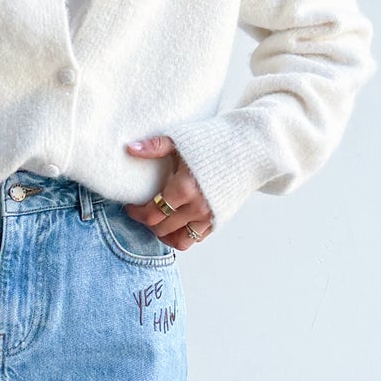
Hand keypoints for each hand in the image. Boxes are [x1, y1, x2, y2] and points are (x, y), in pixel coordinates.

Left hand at [123, 134, 214, 250]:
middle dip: (147, 222)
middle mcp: (197, 207)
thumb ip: (155, 146)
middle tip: (143, 211)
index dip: (136, 213)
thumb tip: (129, 148)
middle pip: (161, 228)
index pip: (151, 213)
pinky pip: (196, 238)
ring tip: (159, 221)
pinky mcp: (219, 219)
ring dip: (164, 234)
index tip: (131, 206)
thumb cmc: (216, 140)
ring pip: (179, 241)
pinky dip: (183, 234)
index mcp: (184, 188)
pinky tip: (177, 221)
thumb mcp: (182, 139)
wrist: (251, 147)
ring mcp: (210, 216)